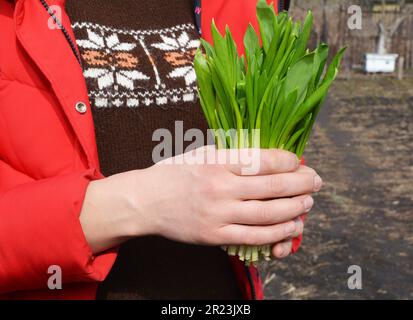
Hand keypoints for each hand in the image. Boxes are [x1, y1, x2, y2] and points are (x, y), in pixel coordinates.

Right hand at [80, 146, 321, 252]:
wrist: (145, 202)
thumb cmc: (173, 173)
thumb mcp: (200, 153)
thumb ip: (230, 153)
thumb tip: (265, 155)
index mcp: (217, 162)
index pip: (262, 160)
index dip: (288, 161)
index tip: (299, 161)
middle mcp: (220, 188)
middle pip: (272, 187)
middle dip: (301, 183)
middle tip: (316, 181)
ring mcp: (218, 214)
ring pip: (268, 214)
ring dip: (295, 208)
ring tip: (308, 203)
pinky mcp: (215, 236)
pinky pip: (254, 236)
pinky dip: (278, 232)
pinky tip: (292, 226)